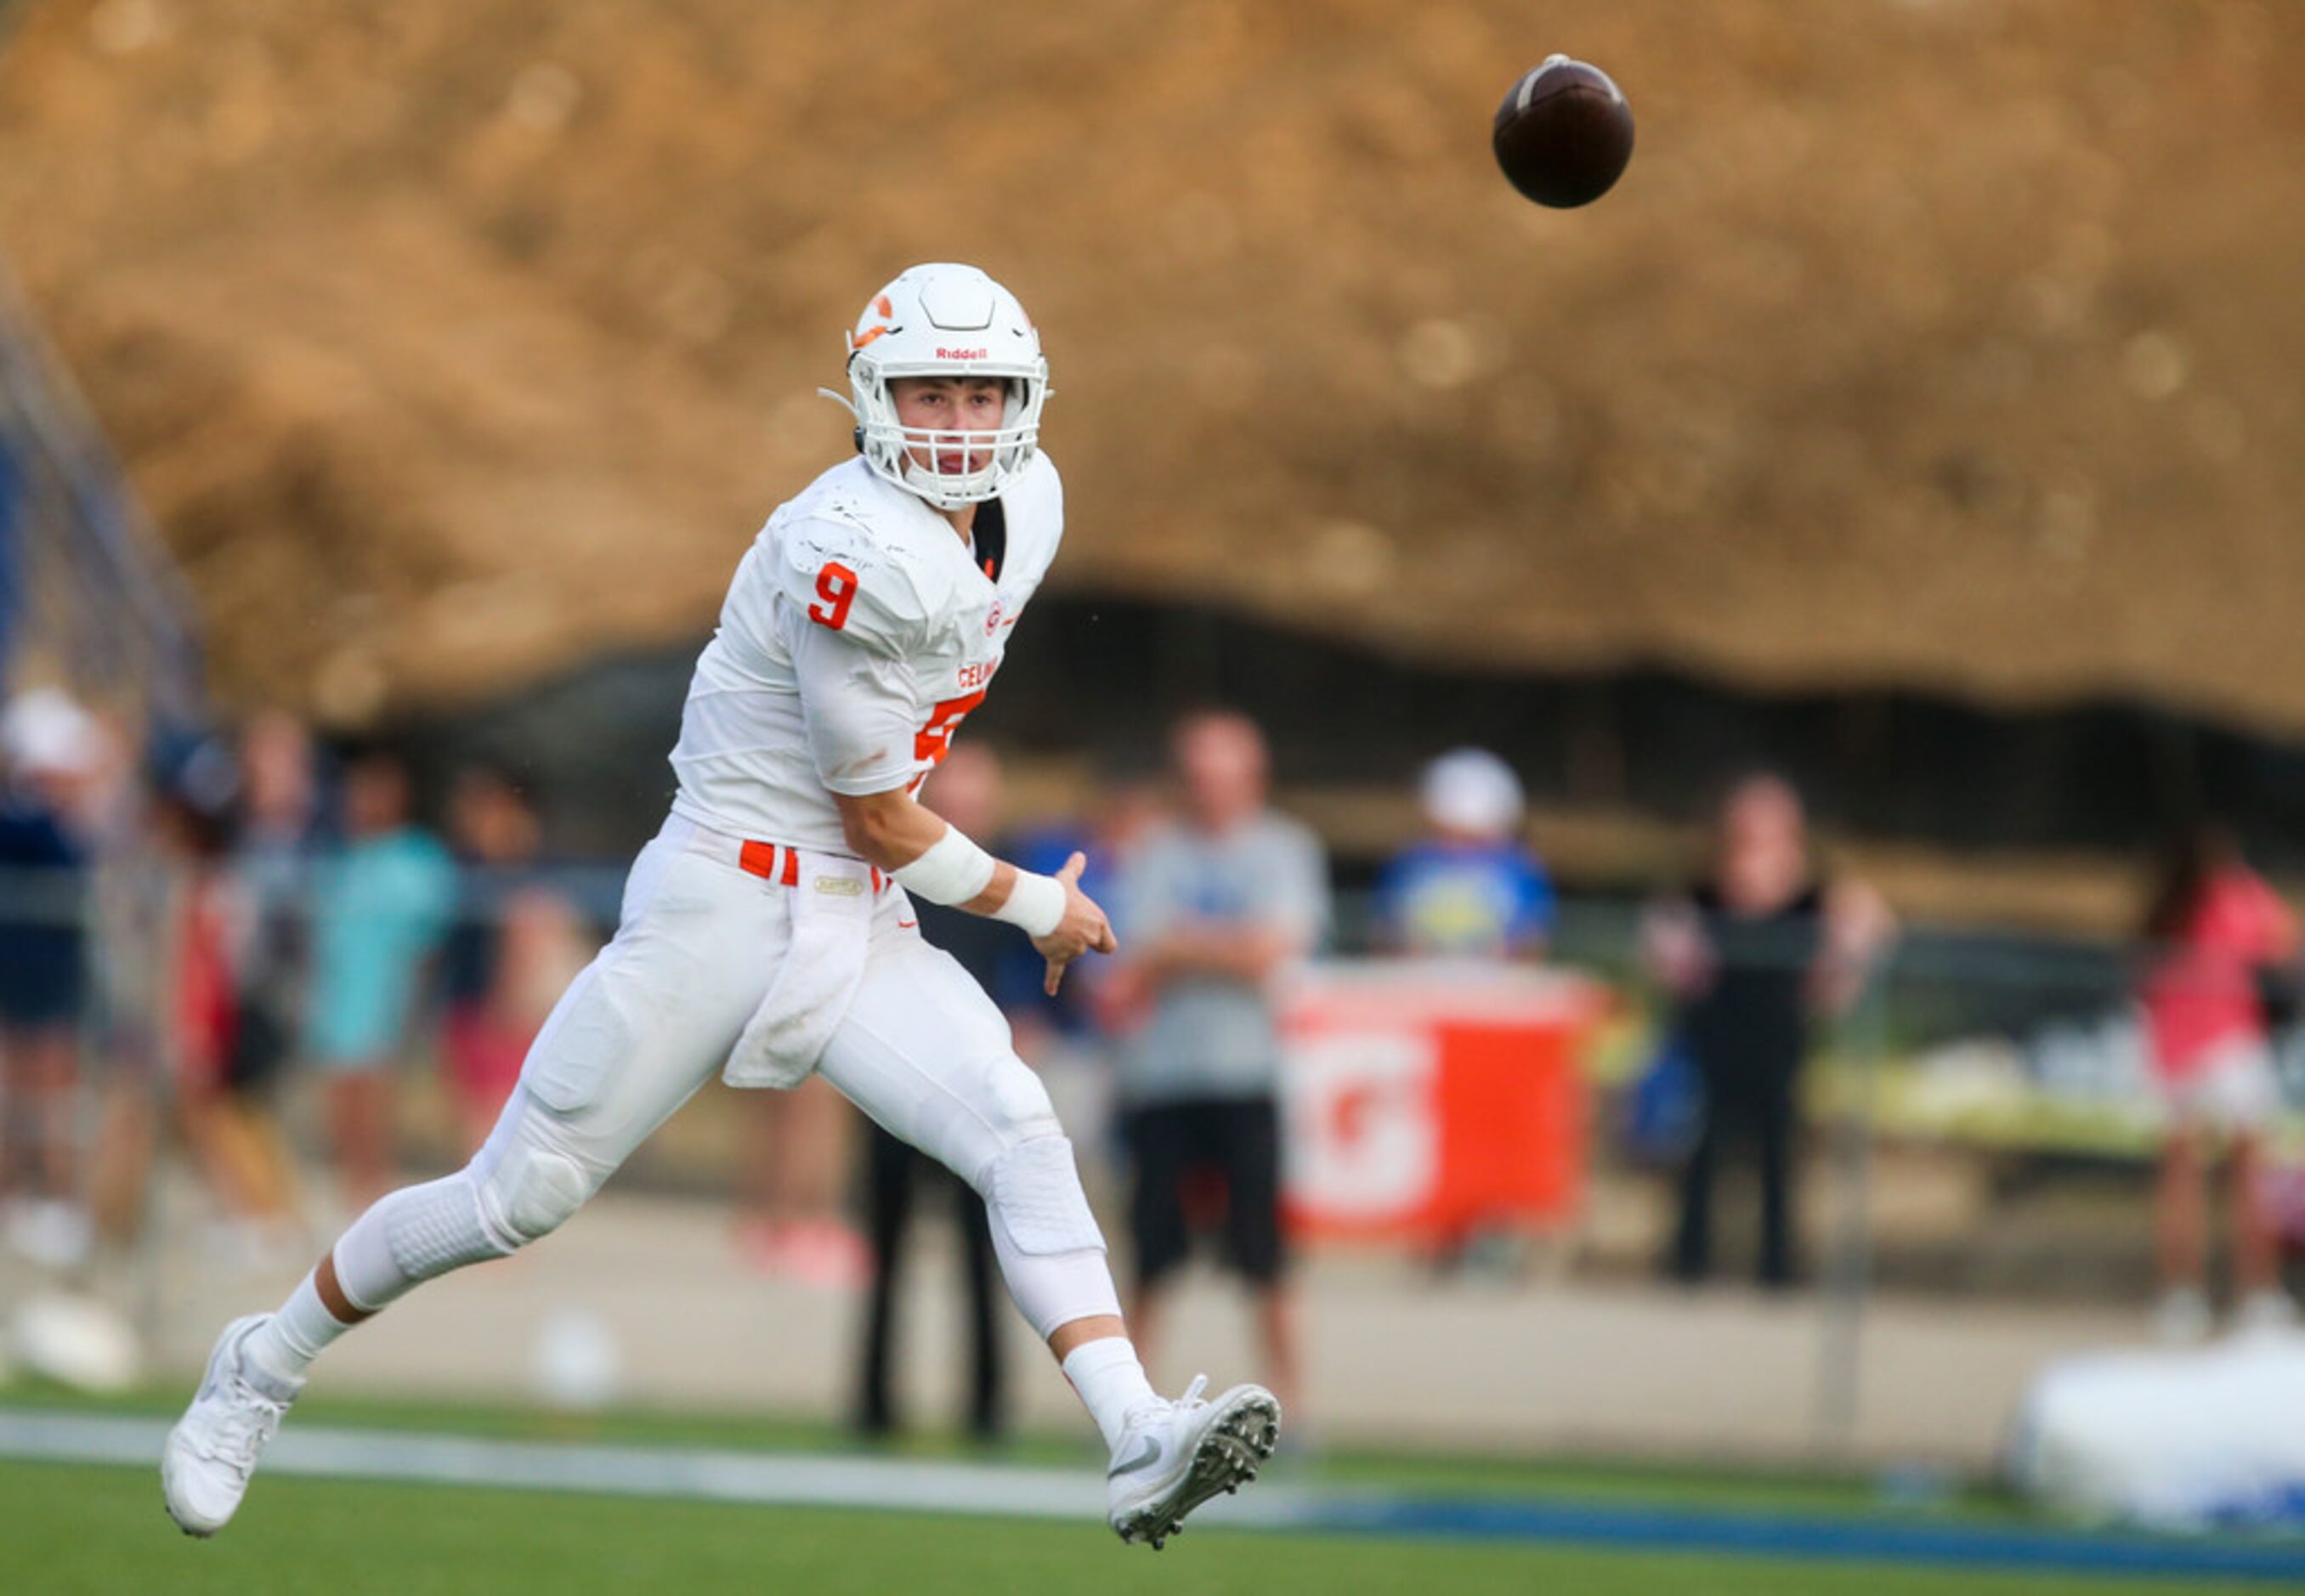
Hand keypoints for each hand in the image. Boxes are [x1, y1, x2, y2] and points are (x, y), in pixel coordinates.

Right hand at [1032, 851, 1117, 994]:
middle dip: (1075, 941)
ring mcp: (1073, 950)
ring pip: (1067, 955)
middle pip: (1086, 948)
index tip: (1092, 939)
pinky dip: (1052, 981)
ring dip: (1058, 946)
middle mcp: (1089, 939)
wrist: (1040, 905)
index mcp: (1098, 923)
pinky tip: (1050, 991)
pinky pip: (1055, 971)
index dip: (1100, 942)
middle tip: (1062, 927)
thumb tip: (1079, 855)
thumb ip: (1075, 869)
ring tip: (1047, 927)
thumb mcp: (1068, 879)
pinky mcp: (1056, 956)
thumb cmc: (1056, 891)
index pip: (1108, 944)